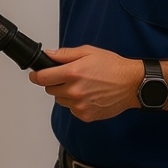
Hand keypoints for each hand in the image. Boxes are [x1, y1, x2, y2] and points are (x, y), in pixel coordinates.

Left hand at [28, 45, 144, 121]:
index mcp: (73, 73)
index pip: (42, 78)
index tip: (35, 75)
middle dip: (55, 82)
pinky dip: (76, 103)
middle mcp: (74, 91)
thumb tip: (48, 54)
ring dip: (65, 93)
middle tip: (69, 77)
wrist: (132, 84)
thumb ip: (65, 54)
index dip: (36, 75)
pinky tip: (89, 95)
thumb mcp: (88, 52)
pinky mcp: (85, 115)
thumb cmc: (113, 67)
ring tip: (82, 86)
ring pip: (60, 100)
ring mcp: (79, 105)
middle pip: (49, 89)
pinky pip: (71, 109)